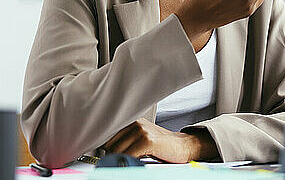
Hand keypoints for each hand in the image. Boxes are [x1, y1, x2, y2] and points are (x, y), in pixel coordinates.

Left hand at [102, 118, 217, 162]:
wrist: (183, 146)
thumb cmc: (162, 146)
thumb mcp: (141, 139)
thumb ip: (125, 141)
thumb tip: (104, 150)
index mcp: (132, 121)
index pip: (107, 134)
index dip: (103, 147)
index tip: (101, 156)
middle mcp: (135, 123)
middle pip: (109, 144)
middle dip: (111, 155)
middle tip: (115, 162)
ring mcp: (142, 130)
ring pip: (117, 150)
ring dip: (119, 160)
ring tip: (126, 163)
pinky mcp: (148, 140)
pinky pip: (128, 155)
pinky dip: (127, 162)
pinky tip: (133, 163)